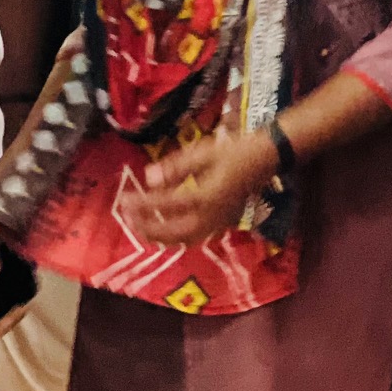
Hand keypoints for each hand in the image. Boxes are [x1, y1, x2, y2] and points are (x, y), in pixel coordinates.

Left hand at [119, 129, 279, 246]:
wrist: (267, 157)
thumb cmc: (235, 150)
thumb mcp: (203, 152)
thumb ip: (175, 168)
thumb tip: (148, 178)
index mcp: (205, 197)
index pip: (166, 205)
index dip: (143, 204)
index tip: (124, 200)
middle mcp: (211, 216)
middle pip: (173, 232)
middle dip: (148, 228)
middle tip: (128, 219)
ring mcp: (219, 223)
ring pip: (185, 240)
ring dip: (161, 237)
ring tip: (142, 228)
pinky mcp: (224, 223)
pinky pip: (196, 238)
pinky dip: (177, 237)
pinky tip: (167, 229)